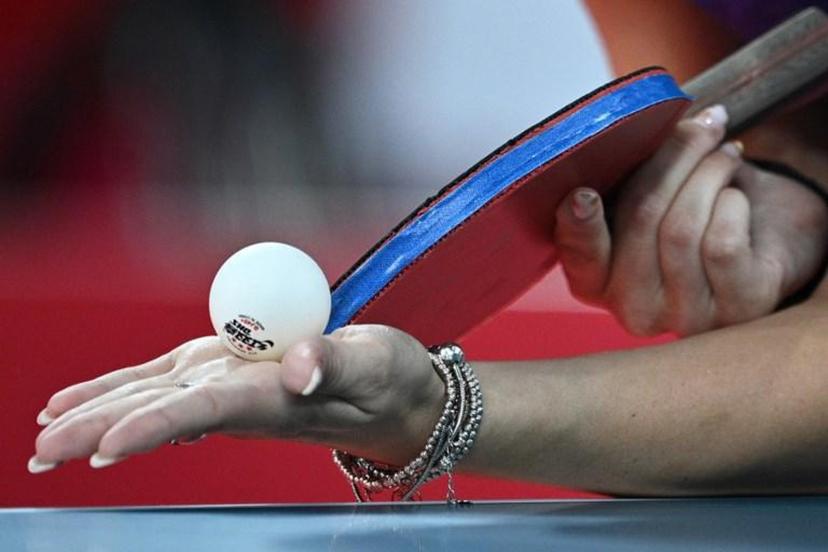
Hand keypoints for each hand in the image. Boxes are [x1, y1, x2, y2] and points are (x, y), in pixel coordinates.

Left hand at [30, 326, 442, 471]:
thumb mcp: (375, 363)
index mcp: (273, 401)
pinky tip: (79, 402)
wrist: (391, 394)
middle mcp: (241, 401)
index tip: (103, 449)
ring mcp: (228, 386)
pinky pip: (163, 381)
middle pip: (160, 413)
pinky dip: (118, 389)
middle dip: (98, 431)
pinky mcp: (224, 370)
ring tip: (43, 436)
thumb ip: (337, 362)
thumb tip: (299, 371)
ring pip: (152, 398)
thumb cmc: (390, 380)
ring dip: (95, 414)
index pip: (204, 415)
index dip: (153, 428)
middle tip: (40, 452)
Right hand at [553, 105, 827, 335]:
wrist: (765, 243)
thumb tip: (643, 125)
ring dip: (708, 174)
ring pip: (681, 229)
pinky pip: (721, 243)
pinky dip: (732, 203)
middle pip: (639, 221)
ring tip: (724, 154)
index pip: (581, 258)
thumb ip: (628, 174)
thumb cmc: (692, 214)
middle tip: (702, 126)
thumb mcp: (650, 194)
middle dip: (673, 160)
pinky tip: (736, 195)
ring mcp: (683, 316)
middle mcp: (632, 309)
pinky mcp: (735, 310)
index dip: (579, 227)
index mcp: (596, 281)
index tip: (583, 194)